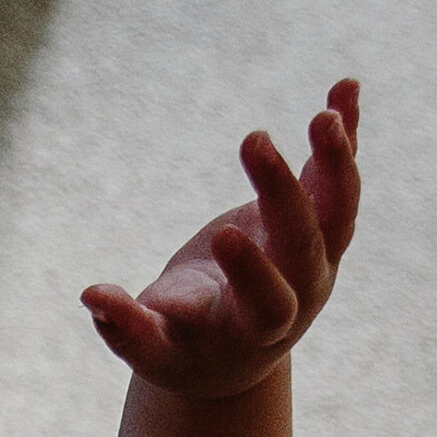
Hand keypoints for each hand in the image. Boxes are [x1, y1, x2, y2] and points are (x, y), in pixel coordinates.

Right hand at [82, 80, 360, 398]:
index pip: (269, 300)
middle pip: (307, 244)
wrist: (231, 348)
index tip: (222, 235)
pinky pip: (335, 174)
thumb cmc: (181, 349)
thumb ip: (125, 328)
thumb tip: (91, 295)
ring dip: (337, 161)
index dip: (252, 272)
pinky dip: (346, 133)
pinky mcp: (317, 221)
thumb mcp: (151, 349)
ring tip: (325, 114)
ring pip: (338, 208)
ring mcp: (319, 254)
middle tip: (253, 141)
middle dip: (283, 193)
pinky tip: (345, 87)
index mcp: (260, 327)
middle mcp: (303, 291)